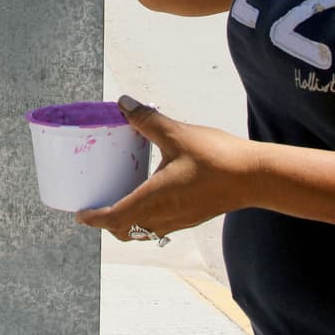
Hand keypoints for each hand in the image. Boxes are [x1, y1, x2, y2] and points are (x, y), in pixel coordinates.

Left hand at [76, 95, 259, 241]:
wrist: (255, 177)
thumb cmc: (215, 157)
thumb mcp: (176, 134)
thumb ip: (147, 119)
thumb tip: (123, 103)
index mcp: (154, 200)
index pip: (115, 219)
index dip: (94, 219)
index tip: (80, 215)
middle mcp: (164, 216)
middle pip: (127, 231)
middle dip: (109, 224)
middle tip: (96, 208)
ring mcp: (180, 220)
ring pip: (145, 231)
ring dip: (128, 223)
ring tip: (120, 202)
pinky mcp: (193, 217)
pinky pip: (161, 225)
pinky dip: (147, 219)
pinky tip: (152, 197)